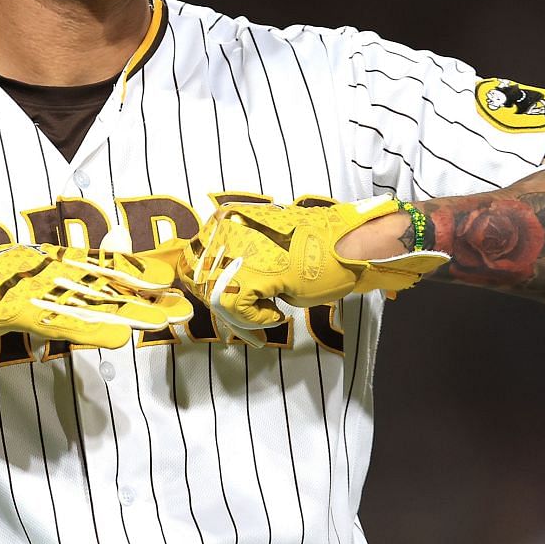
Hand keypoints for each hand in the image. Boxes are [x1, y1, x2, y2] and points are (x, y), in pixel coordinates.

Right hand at [0, 243, 191, 379]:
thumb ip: (12, 303)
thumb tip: (34, 312)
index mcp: (25, 264)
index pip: (85, 266)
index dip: (125, 271)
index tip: (161, 277)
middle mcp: (29, 268)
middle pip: (96, 278)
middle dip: (141, 289)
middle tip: (183, 298)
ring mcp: (19, 286)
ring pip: (86, 297)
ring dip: (128, 310)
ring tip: (168, 318)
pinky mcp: (6, 306)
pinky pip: (55, 321)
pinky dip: (86, 329)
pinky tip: (118, 340)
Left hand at [165, 197, 449, 343]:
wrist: (353, 243)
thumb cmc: (317, 245)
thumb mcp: (268, 244)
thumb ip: (240, 258)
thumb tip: (216, 284)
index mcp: (228, 218)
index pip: (191, 258)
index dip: (198, 286)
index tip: (216, 306)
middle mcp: (227, 230)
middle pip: (198, 280)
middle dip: (218, 307)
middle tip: (247, 325)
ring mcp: (239, 250)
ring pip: (214, 296)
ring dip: (238, 317)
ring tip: (266, 319)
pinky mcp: (256, 273)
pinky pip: (236, 309)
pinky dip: (255, 320)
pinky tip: (277, 314)